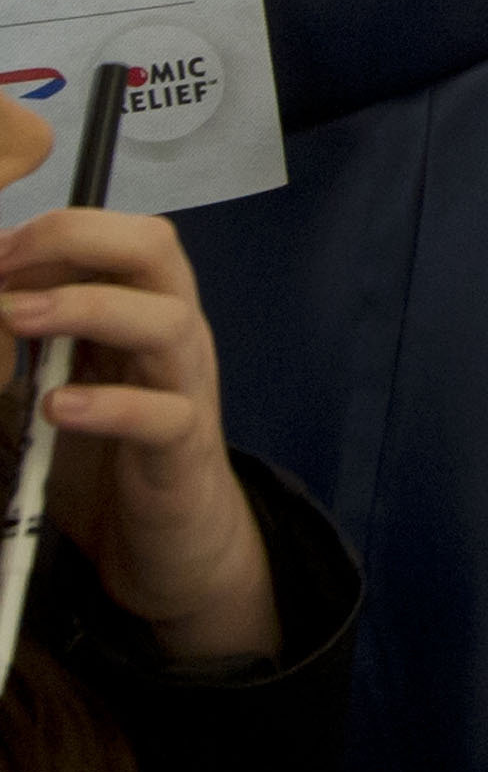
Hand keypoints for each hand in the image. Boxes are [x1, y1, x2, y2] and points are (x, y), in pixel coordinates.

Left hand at [0, 207, 277, 658]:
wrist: (167, 544)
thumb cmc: (105, 455)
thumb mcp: (50, 387)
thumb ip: (21, 348)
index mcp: (143, 307)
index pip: (119, 232)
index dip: (56, 227)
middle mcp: (174, 331)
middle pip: (155, 247)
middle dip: (76, 240)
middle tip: (7, 269)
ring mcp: (186, 385)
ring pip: (166, 320)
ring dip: (85, 308)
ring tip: (18, 318)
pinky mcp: (184, 447)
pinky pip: (162, 414)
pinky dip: (108, 404)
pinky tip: (57, 408)